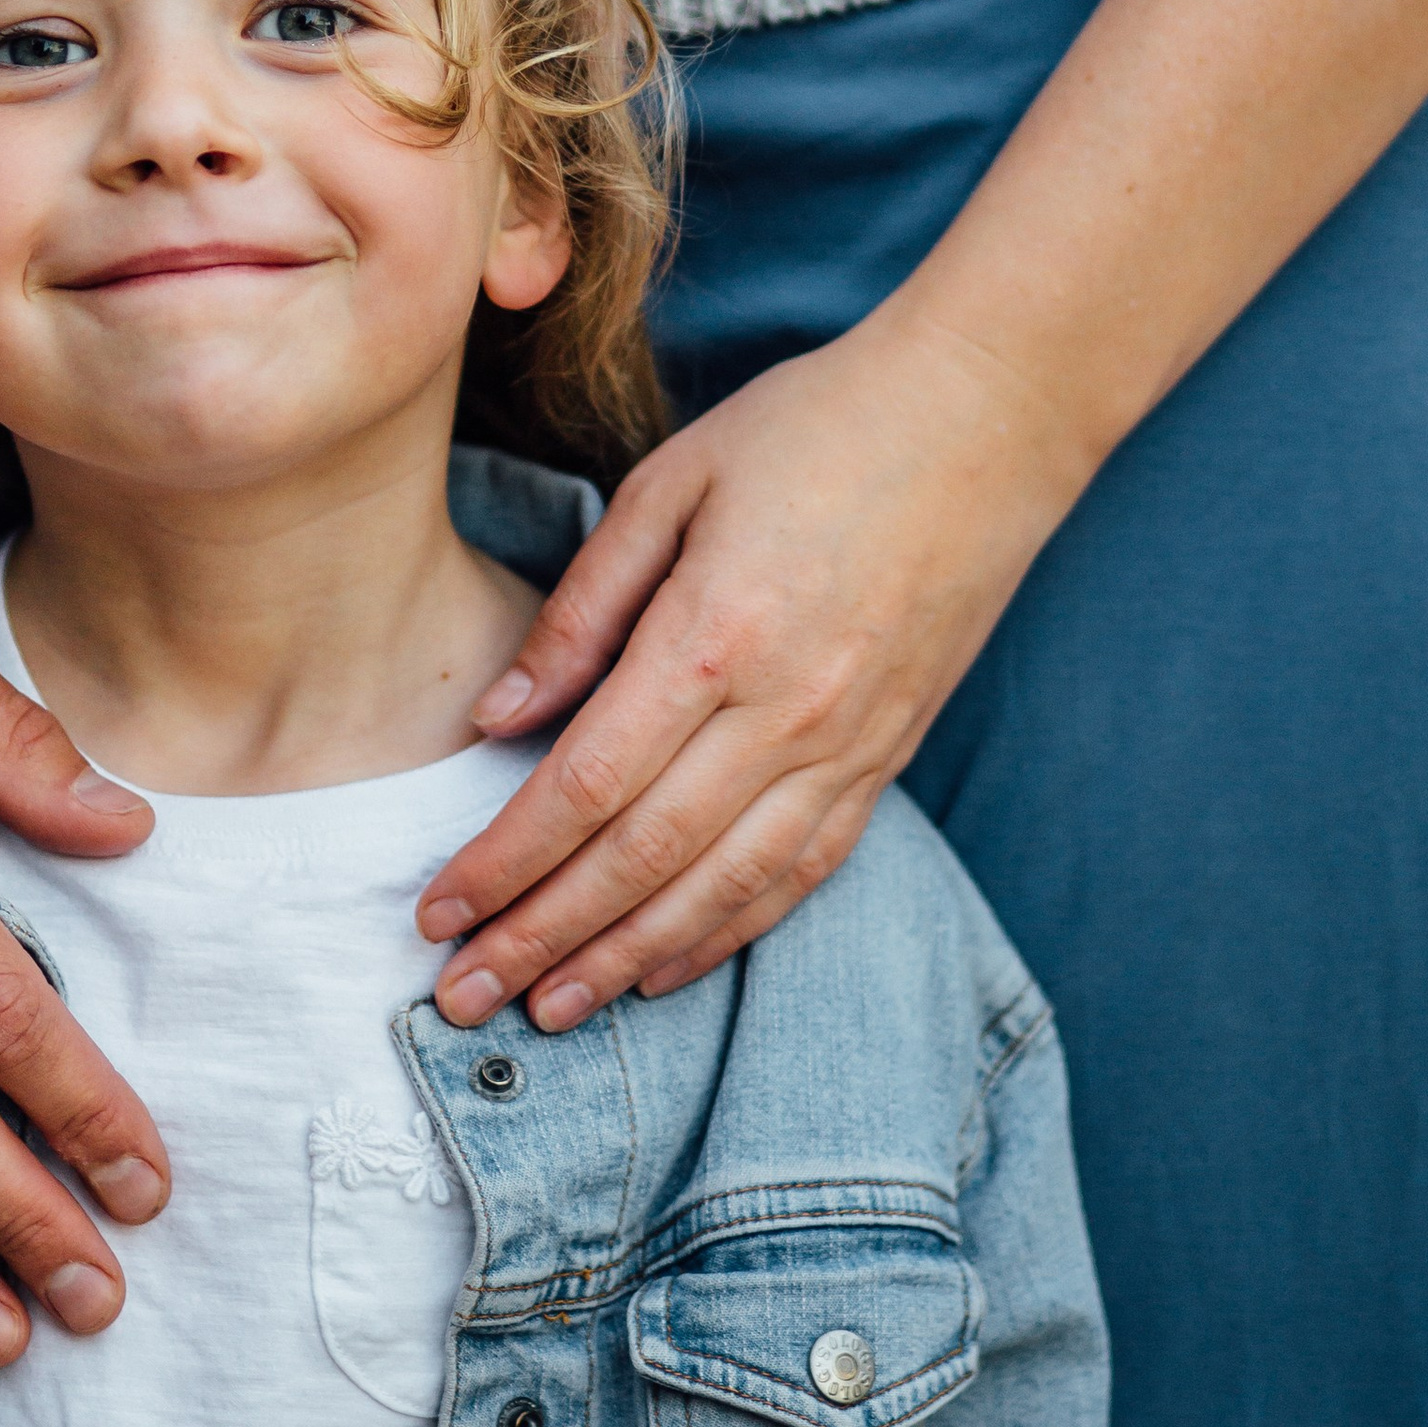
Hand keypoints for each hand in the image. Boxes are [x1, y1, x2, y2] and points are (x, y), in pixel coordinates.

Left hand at [415, 301, 1087, 1027]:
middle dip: (540, 938)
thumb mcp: (673, 480)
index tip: (437, 911)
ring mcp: (849, 745)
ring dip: (625, 961)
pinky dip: (727, 932)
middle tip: (460, 996)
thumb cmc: (816, 425)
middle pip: (639, 859)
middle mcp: (785, 712)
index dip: (504, 862)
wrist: (991, 415)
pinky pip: (800, 871)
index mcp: (714, 635)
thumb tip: (499, 717)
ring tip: (548, 1011)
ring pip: (720, 888)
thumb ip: (584, 607)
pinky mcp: (891, 755)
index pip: (583, 785)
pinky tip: (665, 969)